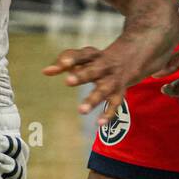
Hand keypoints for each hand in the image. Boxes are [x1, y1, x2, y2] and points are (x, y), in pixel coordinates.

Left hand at [43, 35, 170, 123]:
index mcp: (94, 56)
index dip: (71, 59)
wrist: (134, 55)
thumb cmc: (99, 59)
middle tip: (68, 81)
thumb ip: (63, 62)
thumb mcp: (83, 56)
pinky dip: (108, 113)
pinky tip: (99, 123)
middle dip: (82, 75)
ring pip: (104, 89)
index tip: (62, 64)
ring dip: (93, 99)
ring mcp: (113, 80)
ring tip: (81, 110)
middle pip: (93, 70)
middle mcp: (105, 67)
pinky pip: (114, 103)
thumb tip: (45, 72)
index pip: (81, 55)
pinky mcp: (119, 92)